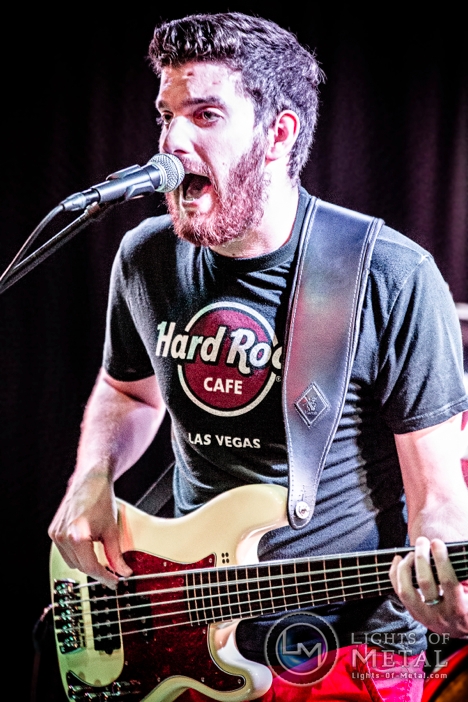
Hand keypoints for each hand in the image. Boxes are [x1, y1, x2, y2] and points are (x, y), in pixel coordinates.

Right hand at [48, 470, 131, 588]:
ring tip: (101, 554)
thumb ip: (116, 554)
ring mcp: (56, 534)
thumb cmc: (101, 499)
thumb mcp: (113, 529)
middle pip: (80, 566)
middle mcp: (62, 536)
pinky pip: (65, 551)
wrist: (90, 480)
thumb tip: (122, 571)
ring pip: (72, 561)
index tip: (115, 581)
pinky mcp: (53, 531)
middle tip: (112, 571)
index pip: (90, 567)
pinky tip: (88, 546)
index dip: (104, 577)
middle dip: (97, 569)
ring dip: (86, 561)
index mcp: (77, 536)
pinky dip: (77, 553)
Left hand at [390, 536, 467, 637]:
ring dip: (406, 566)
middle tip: (423, 541)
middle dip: (422, 557)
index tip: (437, 543)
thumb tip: (457, 553)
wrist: (459, 630)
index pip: (448, 581)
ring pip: (406, 590)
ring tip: (412, 552)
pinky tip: (399, 559)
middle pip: (425, 582)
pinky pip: (398, 592)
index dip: (441, 559)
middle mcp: (439, 615)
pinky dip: (395, 573)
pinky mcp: (412, 613)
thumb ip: (464, 577)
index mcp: (459, 609)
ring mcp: (423, 615)